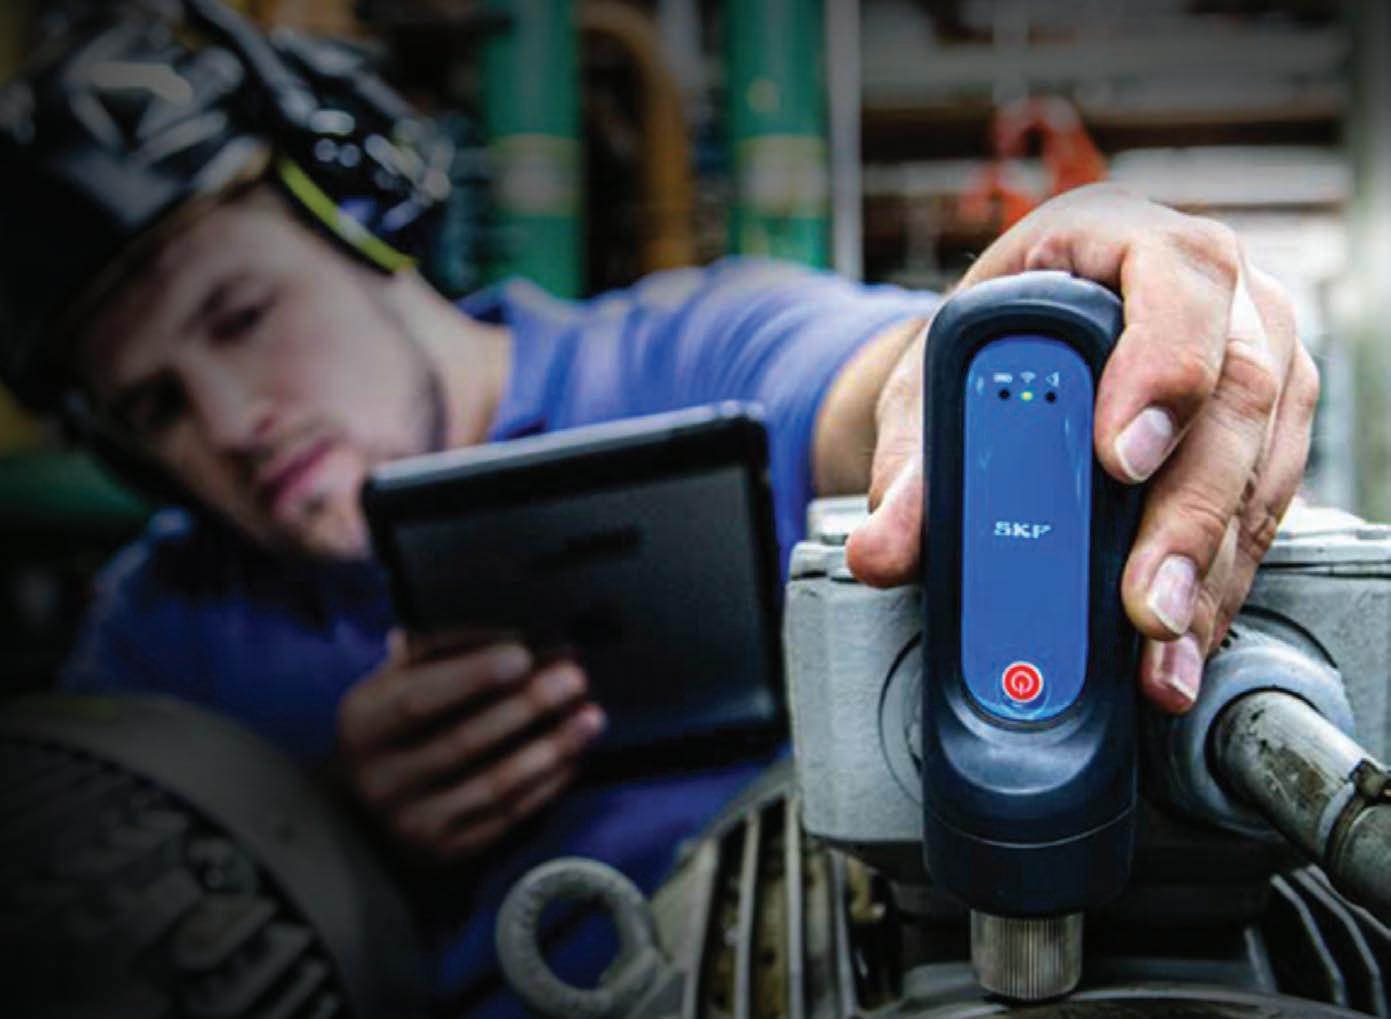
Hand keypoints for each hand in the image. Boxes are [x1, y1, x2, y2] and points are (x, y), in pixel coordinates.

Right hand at [338, 633, 604, 862]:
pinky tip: (574, 756)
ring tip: (591, 717)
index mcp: (363, 726)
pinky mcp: (449, 850)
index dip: (472, 677)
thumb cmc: (392, 725)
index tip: (523, 655)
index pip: (418, 701)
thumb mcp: (391, 684)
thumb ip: (433, 656)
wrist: (361, 808)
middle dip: (527, 707)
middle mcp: (382, 779)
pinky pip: (508, 816)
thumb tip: (499, 636)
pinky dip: (547, 785)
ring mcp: (416, 821)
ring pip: (494, 785)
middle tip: (575, 679)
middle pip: (464, 743)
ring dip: (551, 749)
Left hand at [846, 184, 1317, 713]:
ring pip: (1263, 460)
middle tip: (1141, 598)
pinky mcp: (1270, 429)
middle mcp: (1212, 289)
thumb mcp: (936, 384)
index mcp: (1121, 239)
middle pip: (1235, 390)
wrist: (1020, 347)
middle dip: (1185, 512)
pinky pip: (1264, 507)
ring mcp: (1256, 354)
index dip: (1156, 370)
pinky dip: (1219, 581)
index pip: (1170, 282)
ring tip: (1158, 642)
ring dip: (1209, 566)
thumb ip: (911, 466)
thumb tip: (883, 549)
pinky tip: (1181, 639)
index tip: (1118, 458)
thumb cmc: (993, 341)